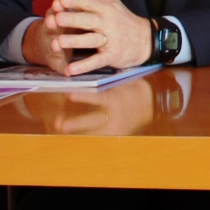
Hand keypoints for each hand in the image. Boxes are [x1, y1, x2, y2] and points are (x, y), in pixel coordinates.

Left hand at [22, 0, 153, 73]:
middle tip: (56, 18)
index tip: (61, 0)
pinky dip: (84, 65)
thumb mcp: (113, 3)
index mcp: (106, 8)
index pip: (89, 1)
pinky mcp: (112, 55)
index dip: (75, 0)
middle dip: (72, 19)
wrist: (145, 39)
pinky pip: (97, 61)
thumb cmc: (123, 20)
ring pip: (90, 40)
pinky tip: (71, 69)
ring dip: (74, 41)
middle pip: (88, 19)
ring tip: (57, 43)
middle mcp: (108, 22)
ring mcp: (110, 39)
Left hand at [23, 76, 153, 135]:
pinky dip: (84, 136)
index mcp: (116, 99)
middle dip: (76, 123)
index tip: (69, 95)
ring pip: (93, 131)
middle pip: (93, 120)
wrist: (150, 106)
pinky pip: (98, 136)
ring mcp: (114, 126)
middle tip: (59, 123)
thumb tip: (85, 73)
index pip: (98, 98)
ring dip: (76, 131)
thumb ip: (106, 80)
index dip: (83, 97)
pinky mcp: (115, 134)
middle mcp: (114, 115)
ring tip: (60, 130)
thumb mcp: (123, 81)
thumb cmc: (132, 89)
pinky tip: (69, 137)